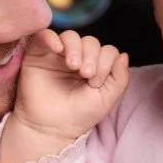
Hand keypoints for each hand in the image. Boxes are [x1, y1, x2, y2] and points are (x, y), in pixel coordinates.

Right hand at [0, 30, 127, 162]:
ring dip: (76, 48)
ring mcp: (58, 55)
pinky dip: (52, 37)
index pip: (107, 51)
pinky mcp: (38, 54)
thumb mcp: (106, 99)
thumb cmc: (79, 115)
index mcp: (96, 66)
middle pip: (90, 42)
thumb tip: (124, 55)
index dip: (106, 63)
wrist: (51, 128)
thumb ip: (120, 78)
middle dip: (92, 56)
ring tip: (73, 65)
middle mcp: (78, 57)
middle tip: (86, 74)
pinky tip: (57, 48)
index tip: (96, 83)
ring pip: (71, 36)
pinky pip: (44, 35)